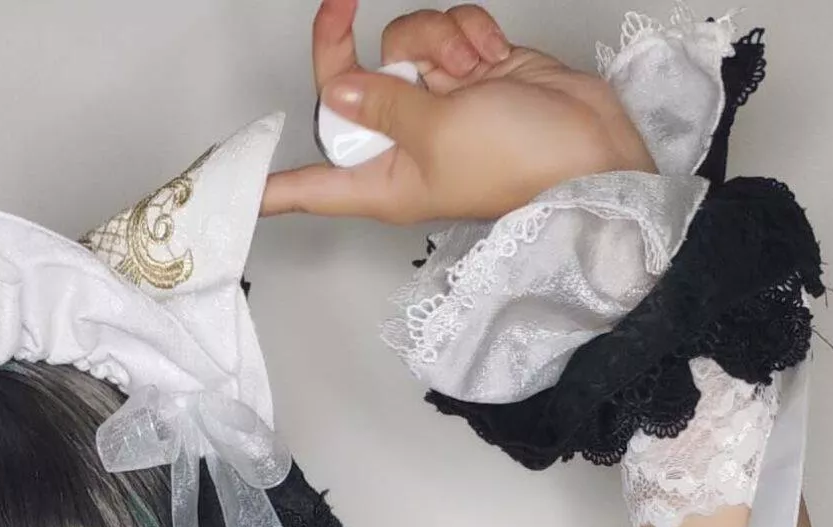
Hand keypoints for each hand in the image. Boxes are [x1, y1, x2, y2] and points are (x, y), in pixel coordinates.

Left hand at [262, 0, 656, 228]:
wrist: (591, 149)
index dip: (275, 188)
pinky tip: (494, 55)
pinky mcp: (470, 71)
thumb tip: (341, 85)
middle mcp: (402, 143)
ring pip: (403, 43)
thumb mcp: (437, 132)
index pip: (313, 186)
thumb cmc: (519, 164)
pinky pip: (447, 32)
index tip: (241, 187)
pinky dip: (468, 32)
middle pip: (349, 84)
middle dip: (361, 47)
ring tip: (472, 66)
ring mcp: (436, 103)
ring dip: (435, 38)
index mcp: (383, 181)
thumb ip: (386, 103)